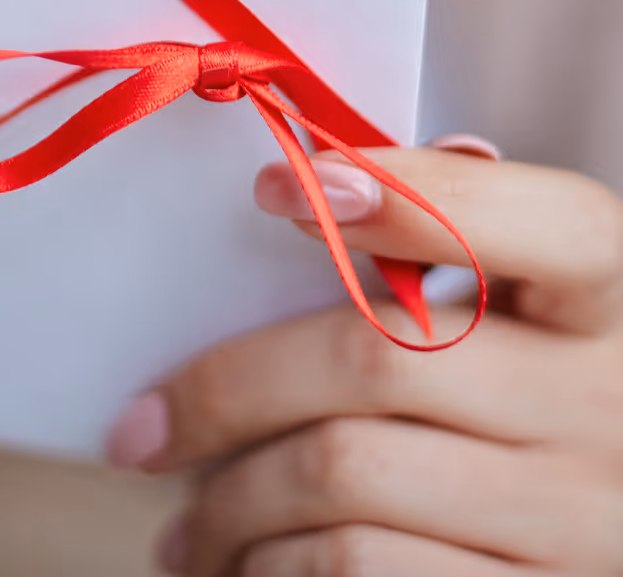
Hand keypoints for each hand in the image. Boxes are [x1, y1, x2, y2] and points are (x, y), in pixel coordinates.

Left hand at [106, 142, 622, 574]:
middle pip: (375, 360)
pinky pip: (362, 573)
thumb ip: (445, 249)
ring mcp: (578, 517)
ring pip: (344, 475)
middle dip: (228, 392)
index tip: (271, 188)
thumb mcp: (515, 321)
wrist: (600, 543)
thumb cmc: (519, 404)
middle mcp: (601, 404)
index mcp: (599, 302)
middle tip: (141, 429)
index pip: (542, 224)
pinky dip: (273, 571)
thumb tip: (320, 179)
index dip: (408, 192)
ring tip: (187, 525)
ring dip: (231, 503)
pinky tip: (244, 567)